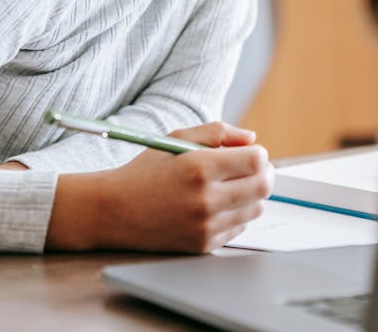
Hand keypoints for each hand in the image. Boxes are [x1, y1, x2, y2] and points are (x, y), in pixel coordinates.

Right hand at [46, 121, 273, 252]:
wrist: (114, 211)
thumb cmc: (147, 170)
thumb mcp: (178, 138)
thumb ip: (218, 132)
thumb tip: (251, 139)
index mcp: (199, 167)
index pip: (256, 161)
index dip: (258, 153)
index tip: (250, 152)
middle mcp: (204, 199)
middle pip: (262, 186)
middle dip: (263, 173)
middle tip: (251, 168)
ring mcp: (204, 226)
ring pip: (255, 208)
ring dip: (251, 194)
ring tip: (232, 185)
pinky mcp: (202, 245)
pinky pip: (239, 228)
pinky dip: (236, 214)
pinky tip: (217, 204)